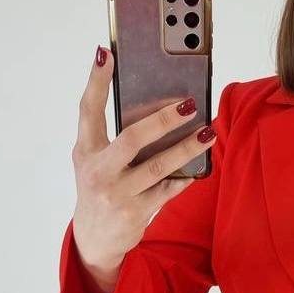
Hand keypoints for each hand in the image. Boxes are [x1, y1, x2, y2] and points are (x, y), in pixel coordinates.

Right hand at [70, 44, 218, 269]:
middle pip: (132, 138)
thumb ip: (112, 137)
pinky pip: (168, 190)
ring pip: (158, 166)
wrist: (94, 238)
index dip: (96, 81)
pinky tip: (200, 167)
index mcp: (86, 150)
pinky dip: (184, 177)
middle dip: (162, 120)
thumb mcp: (94, 161)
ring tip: (208, 133)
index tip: (106, 54)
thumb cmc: (99, 188)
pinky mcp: (136, 212)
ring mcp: (117, 193)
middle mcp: (98, 171)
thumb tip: (154, 106)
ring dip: (186, 148)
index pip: (88, 110)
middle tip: (189, 104)